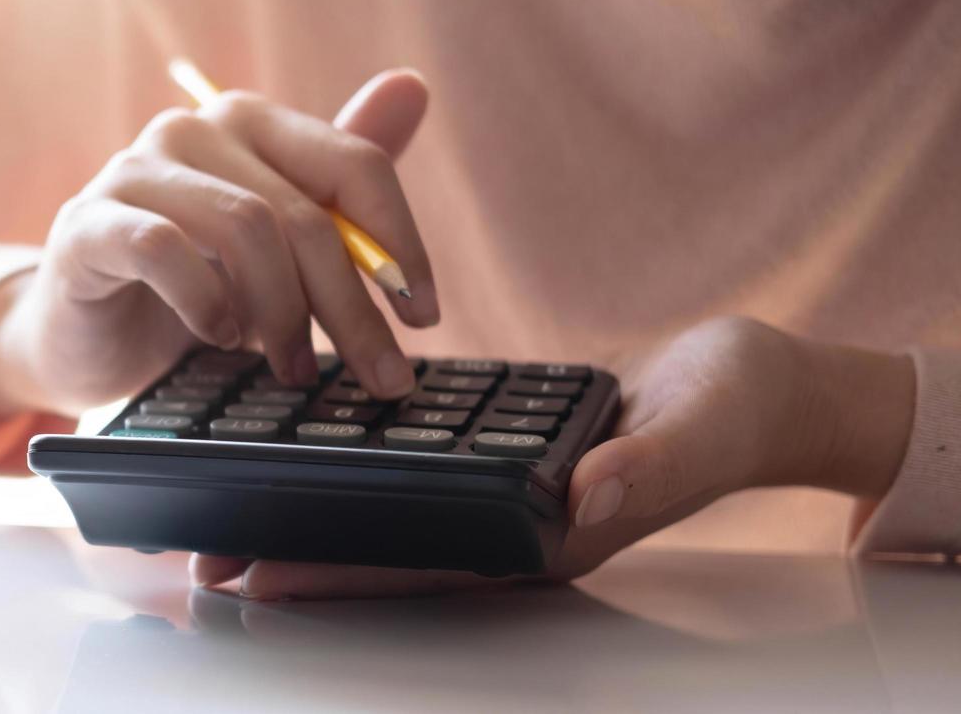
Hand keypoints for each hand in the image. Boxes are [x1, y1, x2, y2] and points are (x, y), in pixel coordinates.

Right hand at [0, 70, 441, 422]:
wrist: (85, 334)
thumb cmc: (191, 285)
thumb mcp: (278, 242)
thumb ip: (340, 180)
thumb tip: (414, 86)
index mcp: (249, 123)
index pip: (354, 164)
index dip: (401, 241)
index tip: (422, 316)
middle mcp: (190, 130)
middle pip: (304, 212)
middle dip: (352, 305)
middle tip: (380, 375)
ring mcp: (131, 172)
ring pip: (245, 228)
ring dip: (285, 314)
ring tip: (295, 368)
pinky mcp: (85, 225)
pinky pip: (162, 251)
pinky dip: (207, 303)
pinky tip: (220, 336)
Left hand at [191, 316, 916, 598]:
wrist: (761, 386)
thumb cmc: (739, 408)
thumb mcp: (699, 428)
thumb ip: (644, 465)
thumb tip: (584, 496)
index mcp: (550, 536)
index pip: (422, 566)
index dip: (337, 572)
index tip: (254, 574)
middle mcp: (514, 526)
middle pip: (386, 551)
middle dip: (296, 554)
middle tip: (199, 552)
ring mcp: (506, 494)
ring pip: (391, 513)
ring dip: (314, 511)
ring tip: (224, 504)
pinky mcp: (504, 451)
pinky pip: (416, 468)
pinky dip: (359, 464)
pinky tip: (303, 445)